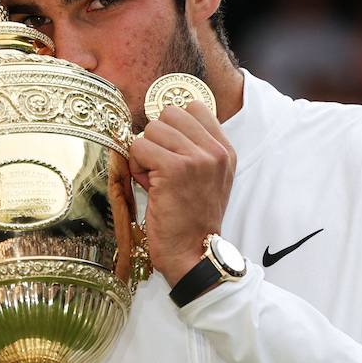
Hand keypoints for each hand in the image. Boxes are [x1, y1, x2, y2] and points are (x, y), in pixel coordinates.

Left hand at [128, 102, 235, 284]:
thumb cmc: (192, 221)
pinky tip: (148, 186)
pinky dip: (136, 166)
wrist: (194, 254)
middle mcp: (215, 151)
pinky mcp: (174, 168)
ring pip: (152, 129)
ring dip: (145, 153)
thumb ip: (195, 150)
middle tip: (160, 168)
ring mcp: (196, 158)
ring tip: (154, 179)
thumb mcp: (208, 180)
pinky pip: (139, 146)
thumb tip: (159, 124)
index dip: (173, 127)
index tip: (171, 152)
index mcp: (225, 151)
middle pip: (169, 114)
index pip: (194, 108)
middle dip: (157, 138)